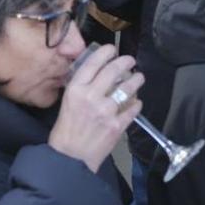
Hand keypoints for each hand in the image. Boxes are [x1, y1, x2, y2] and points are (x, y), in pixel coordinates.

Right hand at [48, 45, 143, 172]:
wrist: (71, 156)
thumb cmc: (65, 130)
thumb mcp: (67, 103)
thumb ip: (81, 89)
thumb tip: (97, 76)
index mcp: (76, 90)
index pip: (92, 64)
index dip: (104, 53)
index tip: (112, 49)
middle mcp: (91, 97)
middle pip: (113, 72)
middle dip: (125, 62)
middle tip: (130, 60)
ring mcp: (106, 111)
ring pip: (127, 88)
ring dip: (136, 80)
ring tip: (139, 77)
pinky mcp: (117, 125)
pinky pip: (132, 109)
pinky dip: (136, 104)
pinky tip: (136, 102)